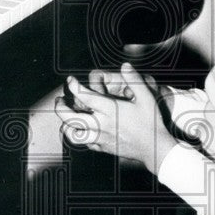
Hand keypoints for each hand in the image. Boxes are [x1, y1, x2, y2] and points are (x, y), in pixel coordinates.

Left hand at [55, 63, 176, 173]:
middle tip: (60, 100)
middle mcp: (101, 125)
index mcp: (110, 110)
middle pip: (71, 118)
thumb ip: (134, 80)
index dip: (74, 86)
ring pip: (74, 135)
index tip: (70, 80)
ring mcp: (101, 138)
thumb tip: (125, 65)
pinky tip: (82, 131)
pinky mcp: (103, 148)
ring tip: (65, 119)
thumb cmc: (151, 122)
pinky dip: (80, 136)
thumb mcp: (146, 97)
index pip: (85, 96)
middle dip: (61, 108)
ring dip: (66, 126)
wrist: (154, 148)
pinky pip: (85, 144)